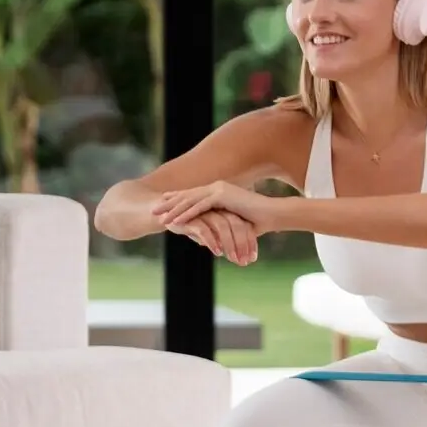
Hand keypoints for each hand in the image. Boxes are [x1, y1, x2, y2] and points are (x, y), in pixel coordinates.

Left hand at [152, 180, 278, 230]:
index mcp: (218, 191)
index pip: (193, 196)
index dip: (176, 201)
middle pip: (187, 195)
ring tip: (160, 217)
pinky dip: (187, 214)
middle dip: (169, 203)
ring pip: (191, 200)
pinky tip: (175, 221)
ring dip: (174, 209)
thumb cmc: (256, 223)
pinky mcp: (223, 195)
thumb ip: (214, 228)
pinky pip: (200, 206)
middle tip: (153, 210)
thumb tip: (201, 239)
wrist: (273, 215)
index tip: (162, 207)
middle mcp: (217, 187)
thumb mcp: (230, 225)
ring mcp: (219, 189)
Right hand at [169, 209, 258, 264]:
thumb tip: (237, 257)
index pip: (244, 226)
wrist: (168, 214)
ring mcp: (205, 212)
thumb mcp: (212, 234)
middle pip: (237, 225)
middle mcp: (218, 209)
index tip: (252, 259)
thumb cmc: (193, 225)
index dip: (249, 243)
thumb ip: (224, 242)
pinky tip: (217, 253)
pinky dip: (212, 241)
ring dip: (230, 244)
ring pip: (223, 227)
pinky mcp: (192, 217)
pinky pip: (205, 229)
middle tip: (245, 262)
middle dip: (243, 245)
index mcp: (226, 211)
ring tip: (233, 259)